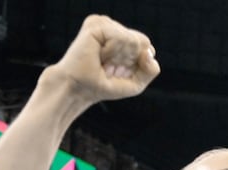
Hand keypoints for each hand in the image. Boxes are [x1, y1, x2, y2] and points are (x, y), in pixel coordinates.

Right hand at [43, 15, 159, 104]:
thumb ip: (150, 70)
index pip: (146, 45)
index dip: (137, 64)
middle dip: (129, 61)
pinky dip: (113, 52)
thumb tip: (149, 52)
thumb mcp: (135, 83)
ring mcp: (104, 23)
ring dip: (120, 57)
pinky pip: (121, 37)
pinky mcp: (96, 24)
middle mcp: (113, 27)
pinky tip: (99, 55)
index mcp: (122, 38)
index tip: (117, 70)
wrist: (77, 88)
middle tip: (108, 66)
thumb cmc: (102, 86)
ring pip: (133, 39)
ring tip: (102, 60)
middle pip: (142, 42)